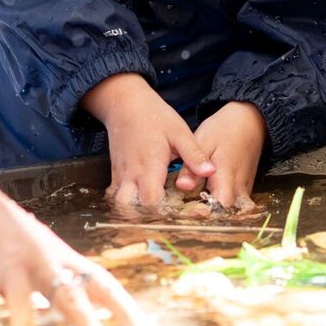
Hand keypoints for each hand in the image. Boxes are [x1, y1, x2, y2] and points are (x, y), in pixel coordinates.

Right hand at [0, 177, 151, 325]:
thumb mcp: (21, 259)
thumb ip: (37, 284)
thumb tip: (51, 309)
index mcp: (59, 255)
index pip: (101, 281)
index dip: (124, 303)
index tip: (144, 324)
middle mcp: (53, 257)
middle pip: (96, 283)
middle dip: (122, 308)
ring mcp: (32, 260)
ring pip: (63, 288)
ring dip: (81, 313)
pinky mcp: (6, 265)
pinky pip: (17, 298)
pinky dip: (24, 321)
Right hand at [80, 73, 215, 210]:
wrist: (124, 103)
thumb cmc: (153, 116)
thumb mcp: (179, 131)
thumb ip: (194, 154)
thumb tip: (210, 172)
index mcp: (149, 166)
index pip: (152, 201)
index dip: (167, 214)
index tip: (185, 216)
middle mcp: (132, 175)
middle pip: (132, 210)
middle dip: (149, 220)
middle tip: (171, 222)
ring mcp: (121, 176)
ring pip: (121, 206)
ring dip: (135, 215)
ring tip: (156, 218)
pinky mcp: (116, 175)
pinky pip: (116, 198)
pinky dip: (127, 207)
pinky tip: (142, 209)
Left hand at [172, 102, 264, 209]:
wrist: (249, 123)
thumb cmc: (225, 130)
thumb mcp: (203, 142)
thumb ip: (193, 166)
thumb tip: (182, 186)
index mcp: (227, 176)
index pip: (220, 206)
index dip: (204, 214)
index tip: (187, 214)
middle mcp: (239, 188)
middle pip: (225, 214)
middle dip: (207, 219)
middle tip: (187, 216)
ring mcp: (244, 190)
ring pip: (231, 213)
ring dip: (214, 215)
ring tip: (194, 211)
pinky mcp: (244, 190)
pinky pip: (234, 206)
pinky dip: (220, 208)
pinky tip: (204, 203)